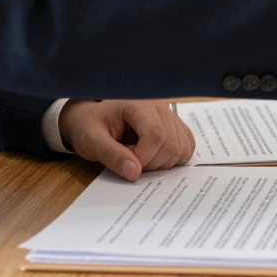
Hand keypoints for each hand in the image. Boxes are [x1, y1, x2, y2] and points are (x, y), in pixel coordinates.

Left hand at [57, 100, 195, 181]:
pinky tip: (153, 156)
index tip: (125, 163)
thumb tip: (135, 173)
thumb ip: (112, 155)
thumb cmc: (89, 125)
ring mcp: (170, 115)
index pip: (156, 135)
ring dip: (161, 162)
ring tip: (139, 155)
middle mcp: (160, 106)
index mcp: (139, 104)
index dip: (143, 158)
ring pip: (182, 148)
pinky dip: (173, 158)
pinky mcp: (175, 125)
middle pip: (171, 144)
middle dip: (151, 163)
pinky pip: (187, 146)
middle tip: (130, 159)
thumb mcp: (91, 141)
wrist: (91, 117)